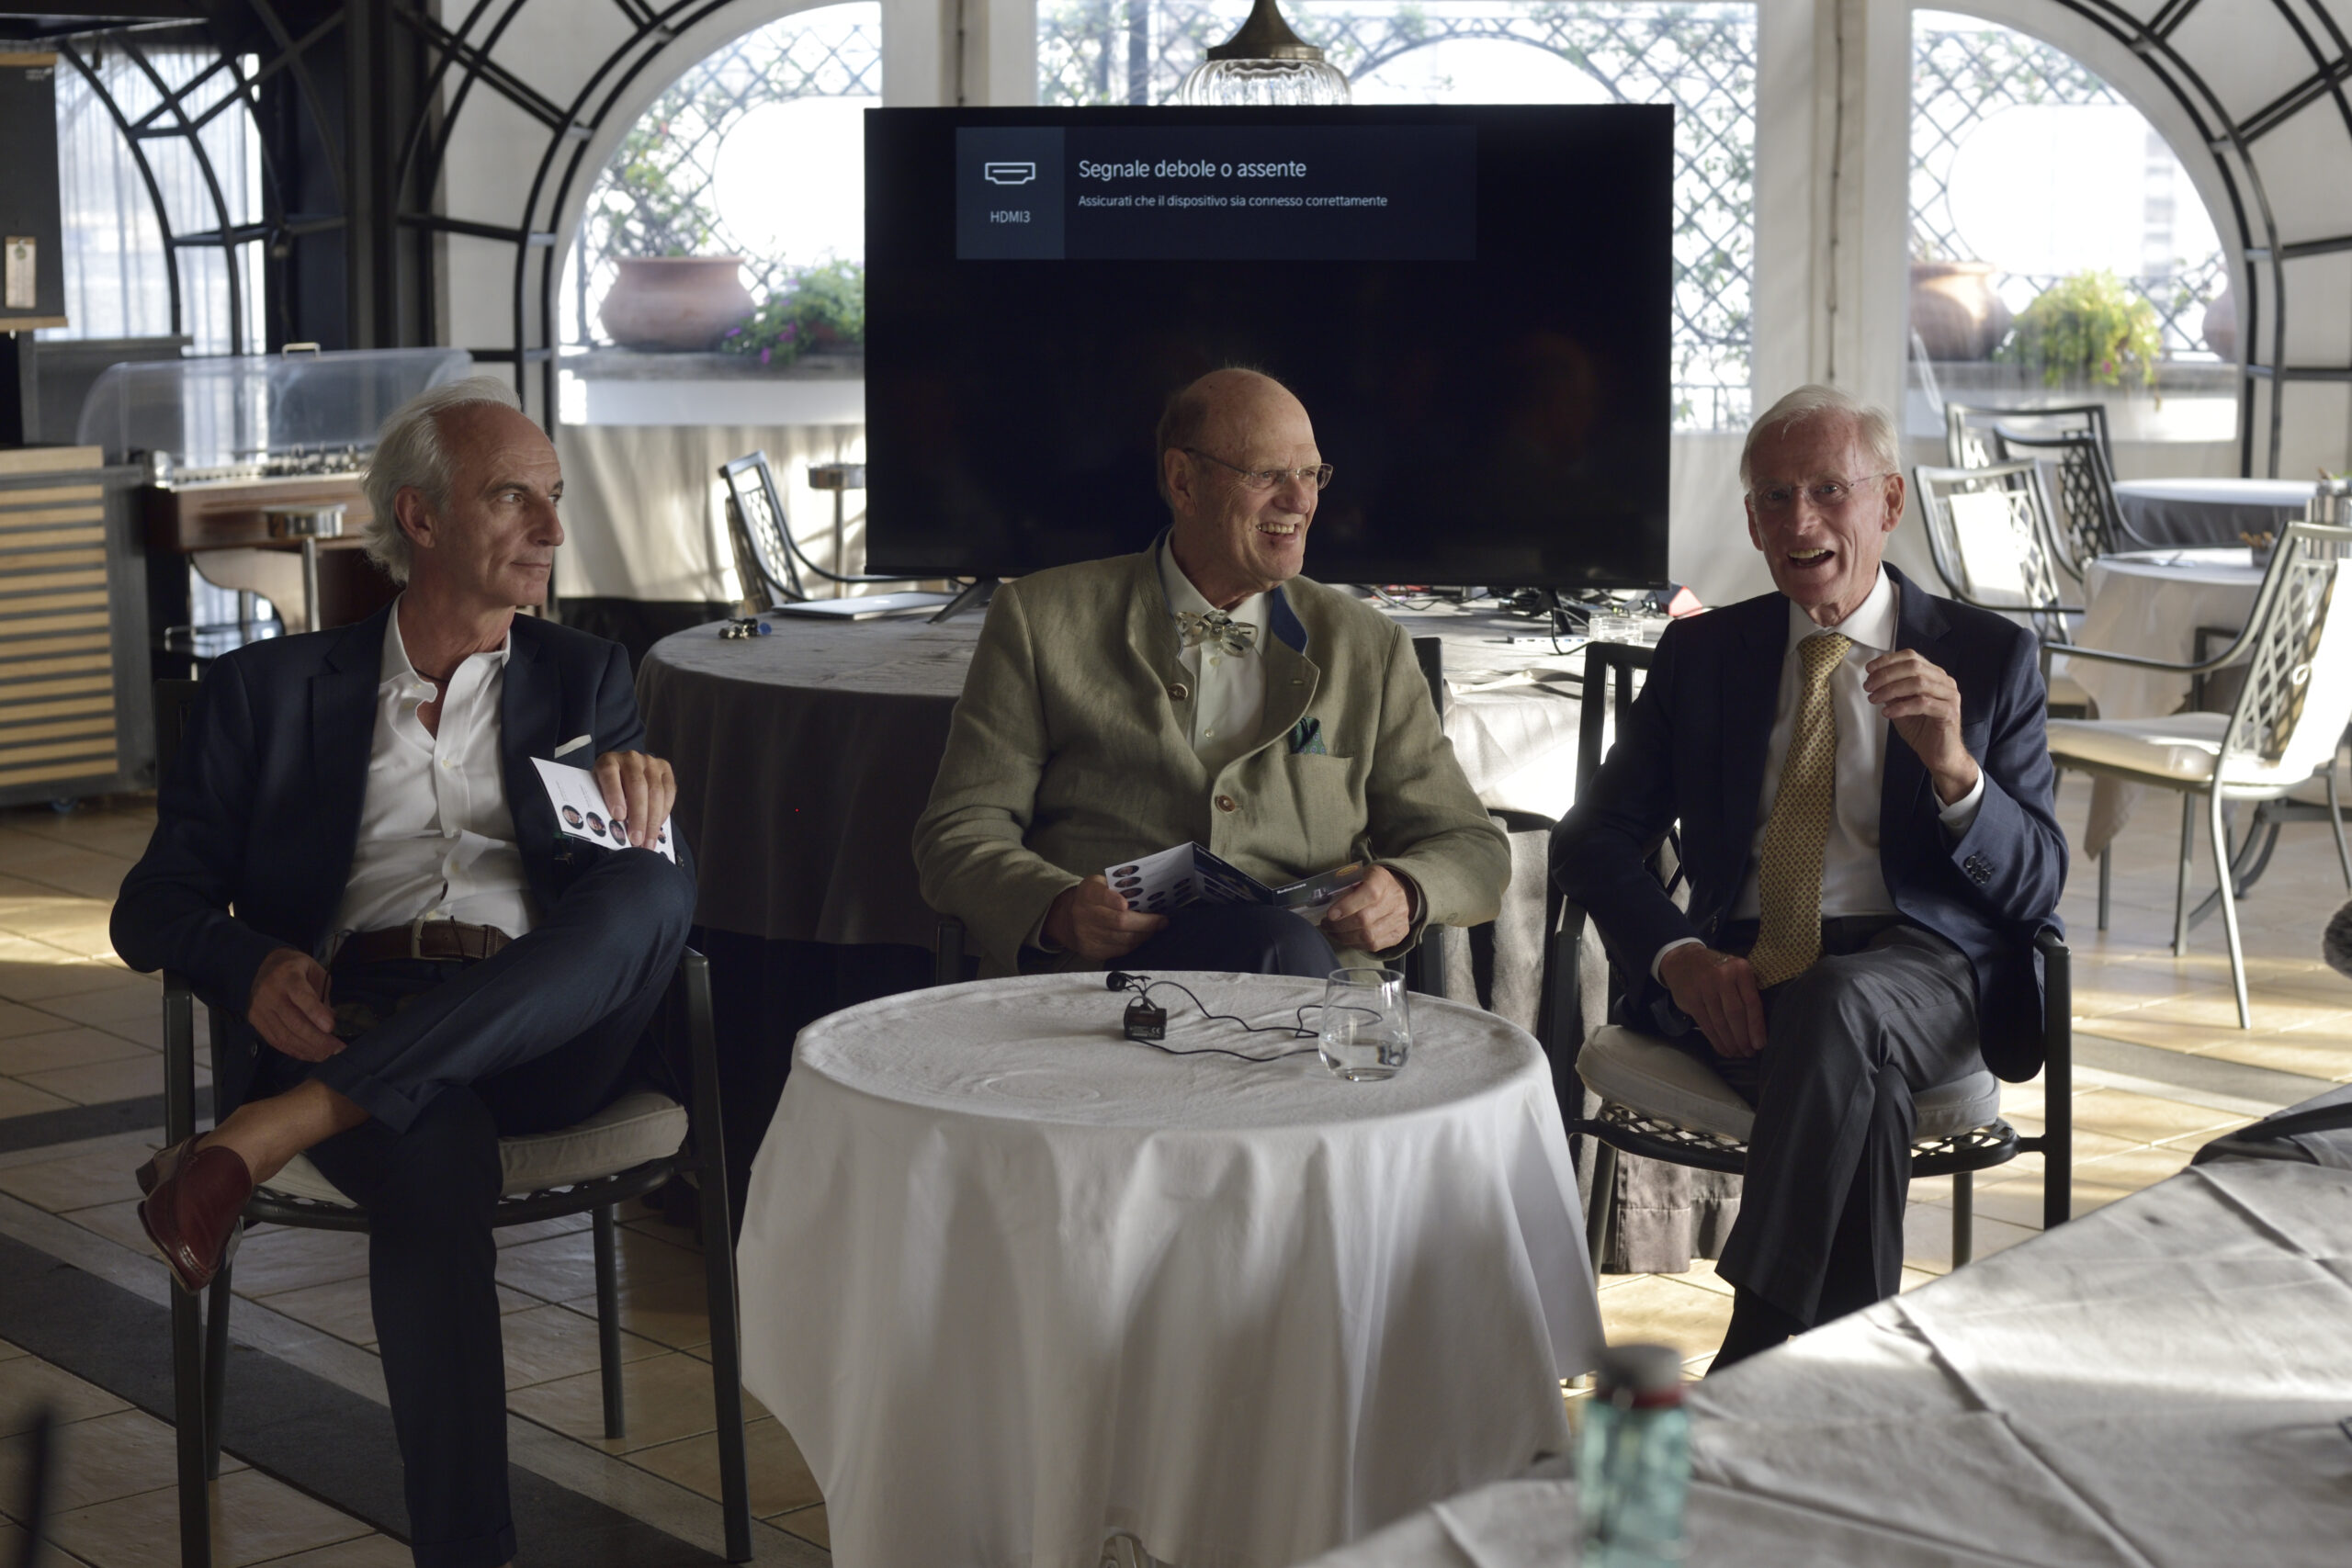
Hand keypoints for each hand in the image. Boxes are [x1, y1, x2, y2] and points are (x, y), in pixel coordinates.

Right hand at [248, 947, 342, 1061]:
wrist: (268, 965)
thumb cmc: (298, 969)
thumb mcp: (316, 973)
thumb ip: (323, 996)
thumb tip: (331, 1022)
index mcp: (287, 975)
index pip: (300, 996)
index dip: (316, 1013)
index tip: (331, 1028)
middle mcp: (269, 992)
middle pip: (293, 1022)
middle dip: (318, 1040)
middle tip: (337, 1050)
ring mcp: (259, 1008)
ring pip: (284, 1035)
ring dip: (308, 1049)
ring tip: (327, 1055)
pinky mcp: (255, 1020)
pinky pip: (276, 1041)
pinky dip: (295, 1051)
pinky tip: (310, 1054)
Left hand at [594, 750, 676, 849]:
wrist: (622, 774)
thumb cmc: (608, 790)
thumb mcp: (600, 795)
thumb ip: (605, 806)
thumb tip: (616, 831)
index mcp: (608, 761)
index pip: (610, 774)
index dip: (614, 795)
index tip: (618, 817)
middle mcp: (630, 758)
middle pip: (637, 786)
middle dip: (638, 816)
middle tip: (636, 839)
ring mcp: (650, 762)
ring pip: (655, 791)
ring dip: (653, 820)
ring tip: (648, 841)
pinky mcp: (665, 768)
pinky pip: (669, 792)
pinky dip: (664, 812)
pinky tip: (657, 827)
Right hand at [1043, 875, 1166, 961]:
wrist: (1069, 919)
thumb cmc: (1095, 899)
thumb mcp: (1102, 885)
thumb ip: (1120, 887)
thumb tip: (1150, 896)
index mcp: (1087, 892)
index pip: (1099, 895)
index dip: (1112, 900)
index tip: (1126, 904)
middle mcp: (1082, 914)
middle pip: (1118, 921)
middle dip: (1145, 922)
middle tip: (1162, 921)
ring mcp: (1086, 935)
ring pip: (1123, 938)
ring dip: (1144, 934)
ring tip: (1156, 928)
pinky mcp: (1091, 951)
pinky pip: (1120, 950)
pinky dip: (1135, 944)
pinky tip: (1142, 936)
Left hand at [1322, 865, 1412, 954]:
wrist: (1397, 891)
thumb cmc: (1371, 883)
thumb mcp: (1358, 875)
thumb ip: (1344, 886)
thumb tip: (1324, 902)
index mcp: (1382, 880)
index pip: (1369, 893)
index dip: (1347, 906)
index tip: (1329, 914)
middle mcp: (1395, 900)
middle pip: (1364, 919)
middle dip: (1339, 925)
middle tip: (1326, 924)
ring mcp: (1399, 918)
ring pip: (1368, 936)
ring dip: (1344, 937)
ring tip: (1333, 931)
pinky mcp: (1399, 933)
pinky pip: (1374, 945)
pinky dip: (1355, 944)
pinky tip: (1346, 938)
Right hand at [1660, 943, 1767, 1057]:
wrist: (1683, 959)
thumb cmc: (1717, 969)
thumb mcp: (1735, 970)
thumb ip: (1746, 990)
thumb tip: (1759, 1025)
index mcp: (1740, 969)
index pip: (1752, 1002)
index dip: (1756, 1026)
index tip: (1760, 1044)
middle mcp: (1723, 977)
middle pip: (1736, 1014)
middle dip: (1743, 1038)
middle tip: (1749, 1053)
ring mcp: (1705, 988)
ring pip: (1720, 1022)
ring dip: (1730, 1042)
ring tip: (1737, 1053)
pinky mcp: (1691, 999)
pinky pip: (1706, 1025)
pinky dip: (1716, 1040)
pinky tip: (1723, 1049)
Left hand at [1864, 649, 1979, 804]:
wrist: (1940, 755)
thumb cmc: (1922, 730)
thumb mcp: (1901, 706)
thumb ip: (1893, 692)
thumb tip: (1874, 679)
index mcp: (1935, 675)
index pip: (1912, 657)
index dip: (1888, 660)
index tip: (1869, 669)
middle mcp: (1945, 682)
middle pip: (1913, 667)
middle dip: (1886, 675)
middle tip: (1868, 686)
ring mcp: (1950, 696)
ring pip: (1917, 683)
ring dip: (1890, 690)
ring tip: (1874, 699)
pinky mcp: (1949, 712)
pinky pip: (1922, 703)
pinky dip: (1901, 707)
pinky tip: (1887, 713)